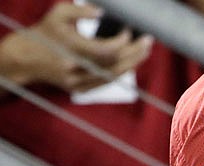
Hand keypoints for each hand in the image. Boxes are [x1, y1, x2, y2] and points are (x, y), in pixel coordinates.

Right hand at [0, 2, 152, 92]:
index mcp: (71, 48)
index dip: (122, 42)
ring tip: (144, 52)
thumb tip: (103, 13)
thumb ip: (81, 9)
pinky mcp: (80, 90)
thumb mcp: (59, 13)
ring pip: (113, 76)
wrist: (27, 58)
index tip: (129, 31)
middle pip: (114, 65)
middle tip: (148, 42)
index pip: (106, 50)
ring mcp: (78, 82)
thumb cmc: (46, 32)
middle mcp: (75, 68)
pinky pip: (106, 83)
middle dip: (134, 53)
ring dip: (132, 64)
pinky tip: (132, 63)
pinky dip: (121, 73)